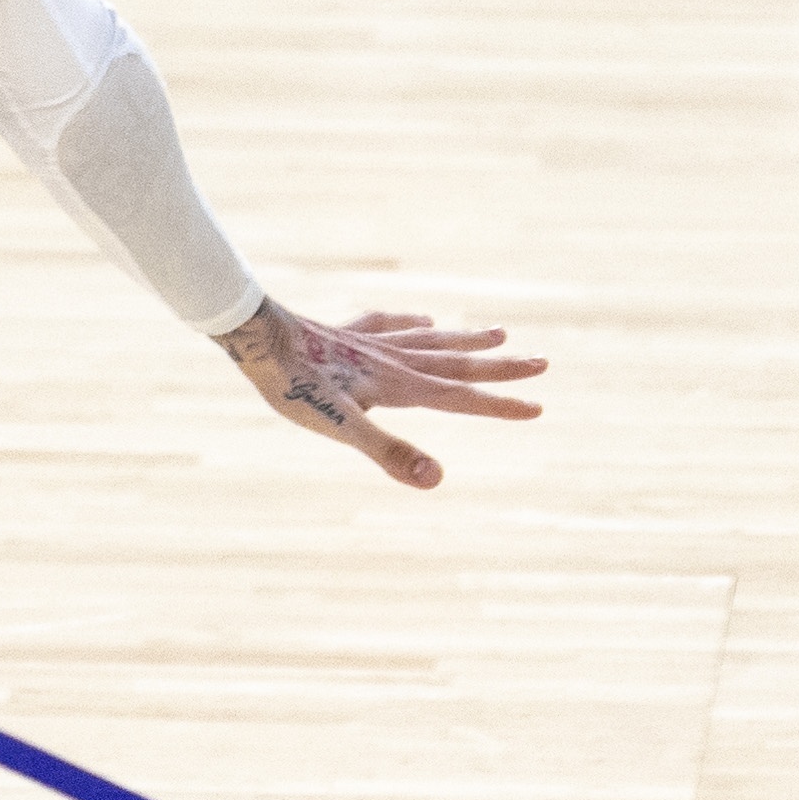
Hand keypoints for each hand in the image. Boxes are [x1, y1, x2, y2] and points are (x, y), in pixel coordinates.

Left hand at [215, 301, 546, 488]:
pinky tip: (423, 319)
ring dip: (467, 340)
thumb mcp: (341, 427)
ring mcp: (372, 342)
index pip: (461, 399)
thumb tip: (436, 479)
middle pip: (457, 364)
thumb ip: (388, 452)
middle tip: (541, 363)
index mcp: (399, 386)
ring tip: (499, 332)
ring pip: (432, 341)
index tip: (538, 407)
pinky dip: (415, 324)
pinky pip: (392, 325)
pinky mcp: (348, 333)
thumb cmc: (295, 386)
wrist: (257, 336)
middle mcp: (393, 360)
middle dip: (501, 367)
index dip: (500, 407)